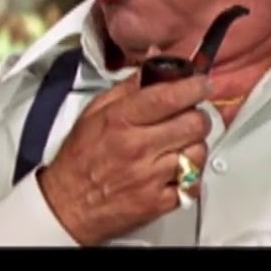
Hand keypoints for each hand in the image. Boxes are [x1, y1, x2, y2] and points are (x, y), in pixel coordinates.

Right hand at [36, 72, 212, 245]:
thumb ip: (128, 88)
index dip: (194, 87)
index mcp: (121, 120)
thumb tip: (154, 65)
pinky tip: (175, 169)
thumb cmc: (79, 158)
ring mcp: (151, 177)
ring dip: (194, 145)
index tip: (202, 84)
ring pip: (199, 152)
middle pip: (194, 123)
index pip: (169, 97)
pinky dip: (189, 175)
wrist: (68, 204)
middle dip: (198, 116)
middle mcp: (138, 147)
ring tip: (180, 145)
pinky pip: (193, 183)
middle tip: (191, 116)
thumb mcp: (94, 113)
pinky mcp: (159, 202)